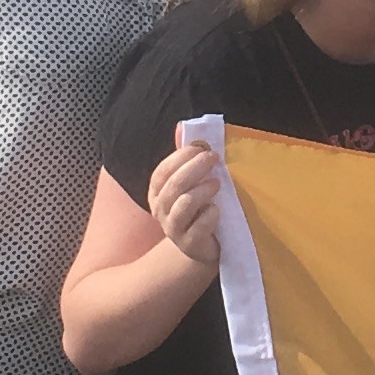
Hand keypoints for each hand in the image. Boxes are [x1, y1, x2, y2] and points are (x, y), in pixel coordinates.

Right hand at [146, 131, 228, 271]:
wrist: (202, 247)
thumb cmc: (196, 209)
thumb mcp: (190, 183)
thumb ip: (185, 158)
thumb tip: (182, 127)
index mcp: (156, 192)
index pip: (163, 171)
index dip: (181, 157)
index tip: (201, 147)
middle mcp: (160, 210)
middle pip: (175, 185)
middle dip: (195, 168)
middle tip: (214, 158)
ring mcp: (173, 229)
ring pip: (185, 204)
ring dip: (203, 190)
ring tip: (218, 183)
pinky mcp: (189, 244)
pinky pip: (199, 226)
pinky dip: (210, 214)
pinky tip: (217, 209)